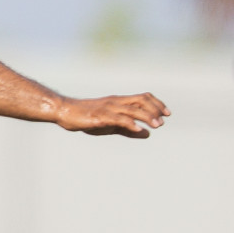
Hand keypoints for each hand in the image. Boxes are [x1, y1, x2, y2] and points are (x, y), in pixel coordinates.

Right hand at [54, 93, 168, 138]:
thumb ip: (129, 130)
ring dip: (146, 117)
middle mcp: (116, 102)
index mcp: (119, 102)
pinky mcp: (100, 117)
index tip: (167, 113)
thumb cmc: (89, 118)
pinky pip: (118, 119)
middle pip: (140, 101)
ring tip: (157, 125)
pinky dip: (130, 124)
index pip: (143, 98)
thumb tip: (147, 134)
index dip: (156, 104)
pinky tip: (139, 130)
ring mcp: (108, 108)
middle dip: (154, 110)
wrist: (66, 112)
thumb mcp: (111, 125)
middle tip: (164, 121)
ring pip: (132, 109)